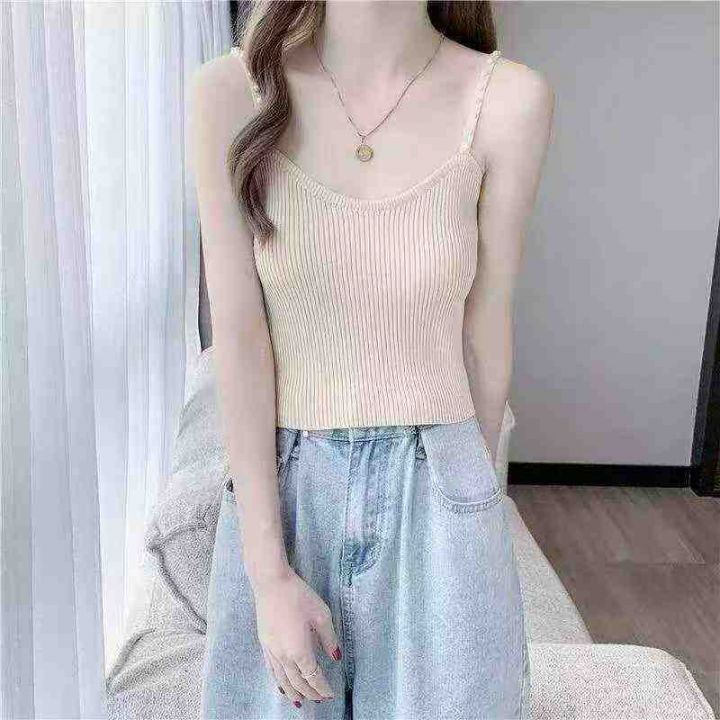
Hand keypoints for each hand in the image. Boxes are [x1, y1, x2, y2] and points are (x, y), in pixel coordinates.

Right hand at [253, 568, 341, 706]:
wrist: (271, 583)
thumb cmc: (298, 596)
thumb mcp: (321, 615)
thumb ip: (329, 639)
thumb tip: (335, 657)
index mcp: (300, 651)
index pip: (313, 676)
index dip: (322, 687)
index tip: (330, 694)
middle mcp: (284, 656)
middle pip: (298, 682)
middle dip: (310, 693)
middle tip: (320, 700)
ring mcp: (272, 651)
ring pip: (283, 680)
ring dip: (293, 692)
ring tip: (301, 702)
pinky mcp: (264, 643)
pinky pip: (272, 670)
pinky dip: (279, 682)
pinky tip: (281, 686)